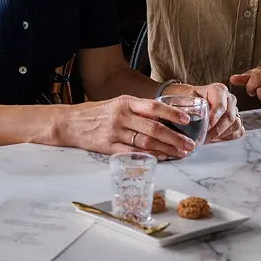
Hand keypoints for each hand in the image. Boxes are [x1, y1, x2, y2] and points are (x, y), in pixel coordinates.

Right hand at [61, 96, 196, 158]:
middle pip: (153, 127)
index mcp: (126, 102)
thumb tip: (164, 117)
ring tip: (180, 153)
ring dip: (165, 149)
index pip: (153, 106)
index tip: (187, 120)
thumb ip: (138, 109)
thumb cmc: (98, 112)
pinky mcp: (108, 147)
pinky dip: (148, 156)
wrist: (71, 122)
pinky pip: (132, 153)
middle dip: (174, 137)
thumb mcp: (118, 103)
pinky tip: (160, 158)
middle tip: (190, 144)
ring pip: (145, 142)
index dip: (172, 113)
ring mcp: (115, 132)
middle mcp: (121, 116)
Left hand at [188, 83, 242, 142]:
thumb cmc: (190, 99)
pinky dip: (227, 137)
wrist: (192, 100)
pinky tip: (216, 138)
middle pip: (229, 117)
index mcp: (219, 90)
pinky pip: (238, 132)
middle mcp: (230, 99)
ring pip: (235, 125)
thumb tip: (189, 118)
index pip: (220, 106)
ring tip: (207, 139)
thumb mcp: (186, 99)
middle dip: (216, 130)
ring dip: (221, 135)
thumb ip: (189, 107)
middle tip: (204, 138)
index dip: (213, 119)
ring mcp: (235, 110)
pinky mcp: (236, 120)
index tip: (204, 129)